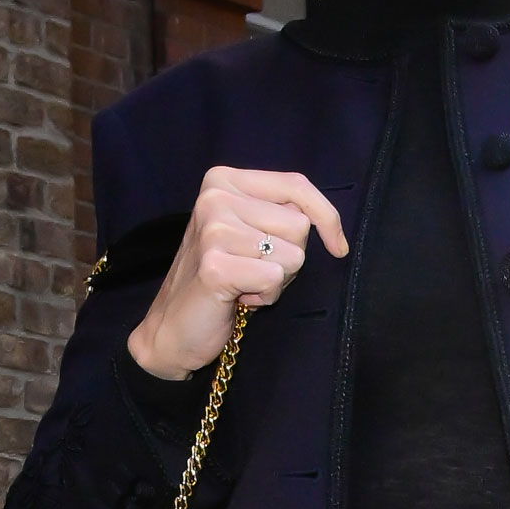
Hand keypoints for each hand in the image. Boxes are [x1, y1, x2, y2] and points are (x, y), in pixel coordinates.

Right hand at [126, 168, 348, 378]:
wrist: (172, 328)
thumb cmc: (222, 278)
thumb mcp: (251, 231)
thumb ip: (281, 214)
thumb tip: (330, 226)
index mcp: (223, 180)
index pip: (296, 185)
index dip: (327, 216)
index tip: (337, 246)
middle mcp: (215, 197)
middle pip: (299, 225)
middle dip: (290, 256)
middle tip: (254, 269)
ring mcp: (213, 230)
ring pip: (293, 255)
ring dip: (278, 279)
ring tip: (244, 282)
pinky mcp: (215, 266)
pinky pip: (275, 278)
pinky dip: (266, 296)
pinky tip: (238, 297)